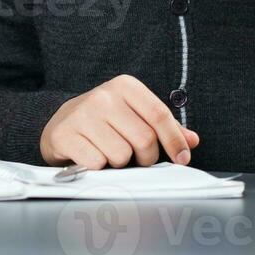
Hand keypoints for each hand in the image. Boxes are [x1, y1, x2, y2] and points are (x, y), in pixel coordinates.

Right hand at [39, 74, 200, 169]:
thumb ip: (163, 127)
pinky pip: (98, 163)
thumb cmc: (105, 120)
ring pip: (121, 155)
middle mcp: (103, 96)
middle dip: (146, 157)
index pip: (160, 115)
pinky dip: (99, 167)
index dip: (174, 140)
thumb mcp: (134, 115)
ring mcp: (82, 114)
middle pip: (144, 140)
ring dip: (120, 163)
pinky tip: (92, 155)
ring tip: (110, 152)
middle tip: (136, 157)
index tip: (182, 159)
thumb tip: (192, 140)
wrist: (62, 122)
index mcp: (125, 86)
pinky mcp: (65, 134)